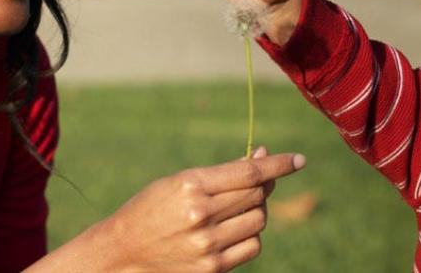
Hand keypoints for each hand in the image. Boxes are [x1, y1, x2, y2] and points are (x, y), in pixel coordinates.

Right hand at [30, 148, 304, 271]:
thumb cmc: (152, 210)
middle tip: (256, 184)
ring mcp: (207, 244)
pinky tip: (233, 230)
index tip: (299, 160)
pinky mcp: (212, 268)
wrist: (122, 254)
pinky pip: (252, 245)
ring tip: (237, 209)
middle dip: (263, 187)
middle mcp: (201, 214)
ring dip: (257, 211)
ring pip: (259, 220)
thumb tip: (264, 159)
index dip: (279, 165)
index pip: (250, 172)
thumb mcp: (180, 182)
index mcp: (191, 185)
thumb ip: (223, 174)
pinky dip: (250, 235)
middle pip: (258, 195)